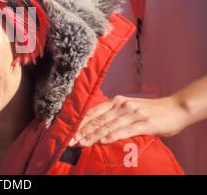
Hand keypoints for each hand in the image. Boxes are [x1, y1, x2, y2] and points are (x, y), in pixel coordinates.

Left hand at [69, 95, 189, 146]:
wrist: (176, 107)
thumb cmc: (152, 110)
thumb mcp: (130, 108)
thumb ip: (116, 115)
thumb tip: (99, 126)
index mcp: (117, 101)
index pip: (94, 111)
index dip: (80, 122)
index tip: (69, 132)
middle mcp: (122, 105)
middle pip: (98, 119)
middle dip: (82, 131)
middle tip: (71, 141)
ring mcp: (132, 114)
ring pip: (108, 125)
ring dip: (93, 136)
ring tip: (82, 143)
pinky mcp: (143, 123)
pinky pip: (125, 130)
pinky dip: (112, 136)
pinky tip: (103, 141)